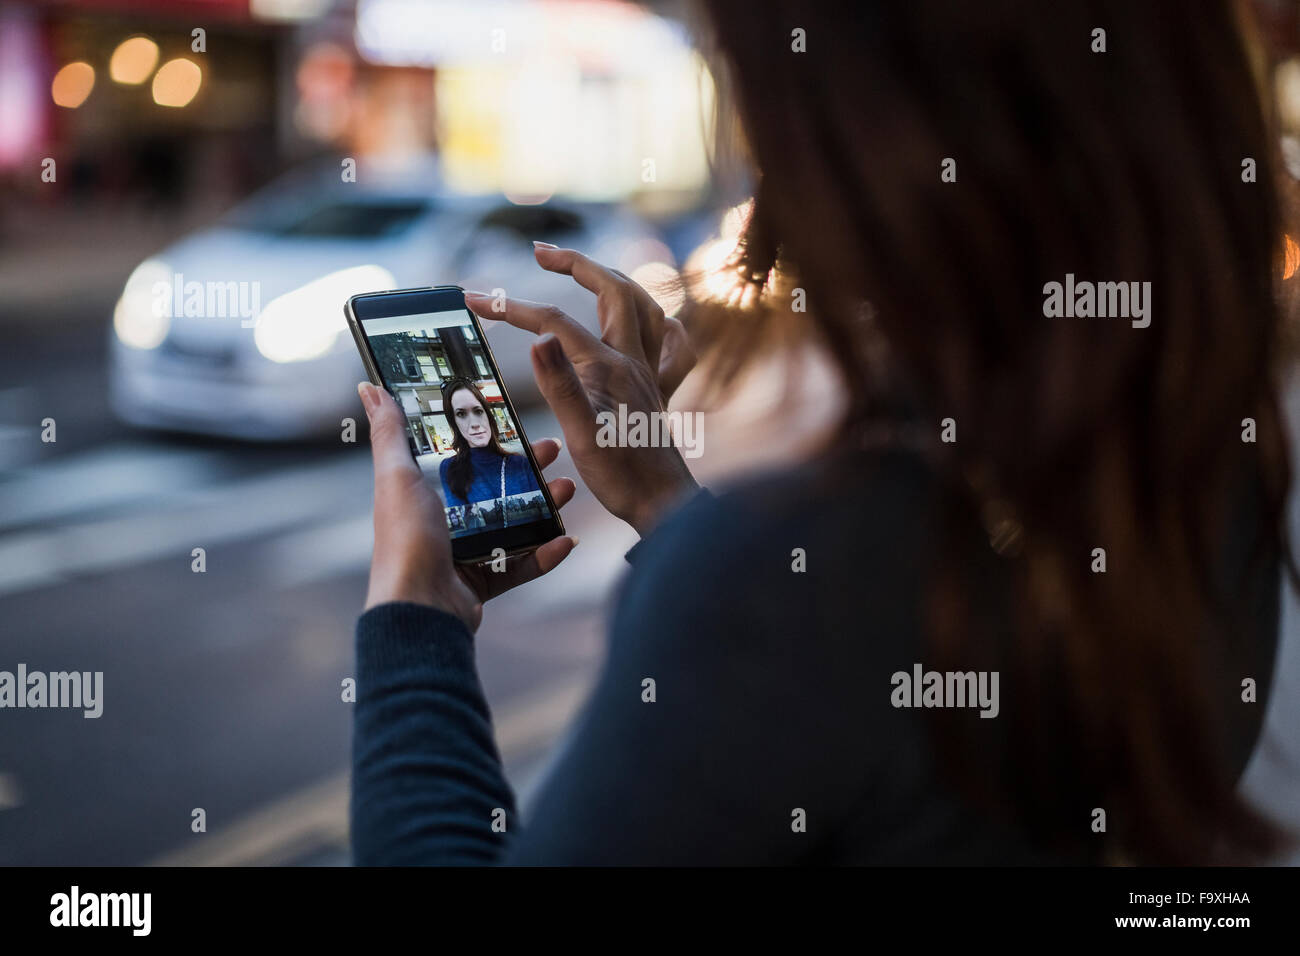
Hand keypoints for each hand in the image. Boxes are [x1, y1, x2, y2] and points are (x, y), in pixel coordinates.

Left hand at [358, 381, 578, 630]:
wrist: (419, 606)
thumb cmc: (404, 539)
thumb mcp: (396, 477)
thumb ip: (389, 433)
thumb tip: (369, 386)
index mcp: (425, 491)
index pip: (463, 456)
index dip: (491, 437)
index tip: (518, 421)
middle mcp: (446, 519)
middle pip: (496, 486)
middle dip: (529, 468)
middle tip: (555, 452)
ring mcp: (466, 550)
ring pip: (515, 522)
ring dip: (545, 507)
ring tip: (569, 490)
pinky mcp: (484, 579)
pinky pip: (521, 564)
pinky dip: (545, 554)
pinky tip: (567, 541)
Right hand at [465, 244, 698, 536]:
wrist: (663, 505)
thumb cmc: (621, 476)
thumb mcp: (581, 433)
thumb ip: (559, 383)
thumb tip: (539, 336)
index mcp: (608, 367)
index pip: (555, 322)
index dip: (513, 308)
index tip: (476, 300)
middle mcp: (633, 361)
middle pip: (612, 290)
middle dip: (575, 263)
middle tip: (540, 251)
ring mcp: (648, 374)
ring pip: (644, 307)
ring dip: (615, 280)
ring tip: (588, 271)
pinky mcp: (656, 392)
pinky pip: (669, 346)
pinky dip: (660, 325)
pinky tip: (654, 324)